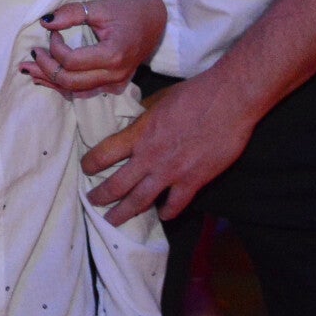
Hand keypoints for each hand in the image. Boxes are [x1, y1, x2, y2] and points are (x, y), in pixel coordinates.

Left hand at [19, 0, 165, 96]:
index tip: (51, 31)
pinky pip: (85, 91)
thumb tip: (45, 21)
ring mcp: (115, 83)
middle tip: (30, 55)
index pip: (72, 61)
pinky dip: (64, 86)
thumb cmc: (128, 10)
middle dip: (45, 69)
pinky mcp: (114, 85)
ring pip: (76, 91)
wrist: (154, 20)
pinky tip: (48, 79)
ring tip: (29, 71)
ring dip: (50, 82)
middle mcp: (115, 75)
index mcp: (113, 55)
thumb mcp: (100, 6)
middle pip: (70, 82)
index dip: (55, 47)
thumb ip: (72, 13)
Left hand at [82, 67, 254, 223]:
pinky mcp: (194, 181)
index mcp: (138, 133)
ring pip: (141, 200)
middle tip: (92, 203)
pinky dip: (167, 212)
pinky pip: (176, 204)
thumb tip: (136, 122)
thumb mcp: (158, 100)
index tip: (86, 169)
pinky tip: (163, 216)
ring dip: (124, 212)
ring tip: (113, 221)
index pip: (103, 154)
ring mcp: (171, 172)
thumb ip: (144, 116)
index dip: (91, 163)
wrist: (228, 101)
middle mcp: (149, 156)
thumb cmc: (194, 94)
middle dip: (101, 196)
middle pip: (117, 184)